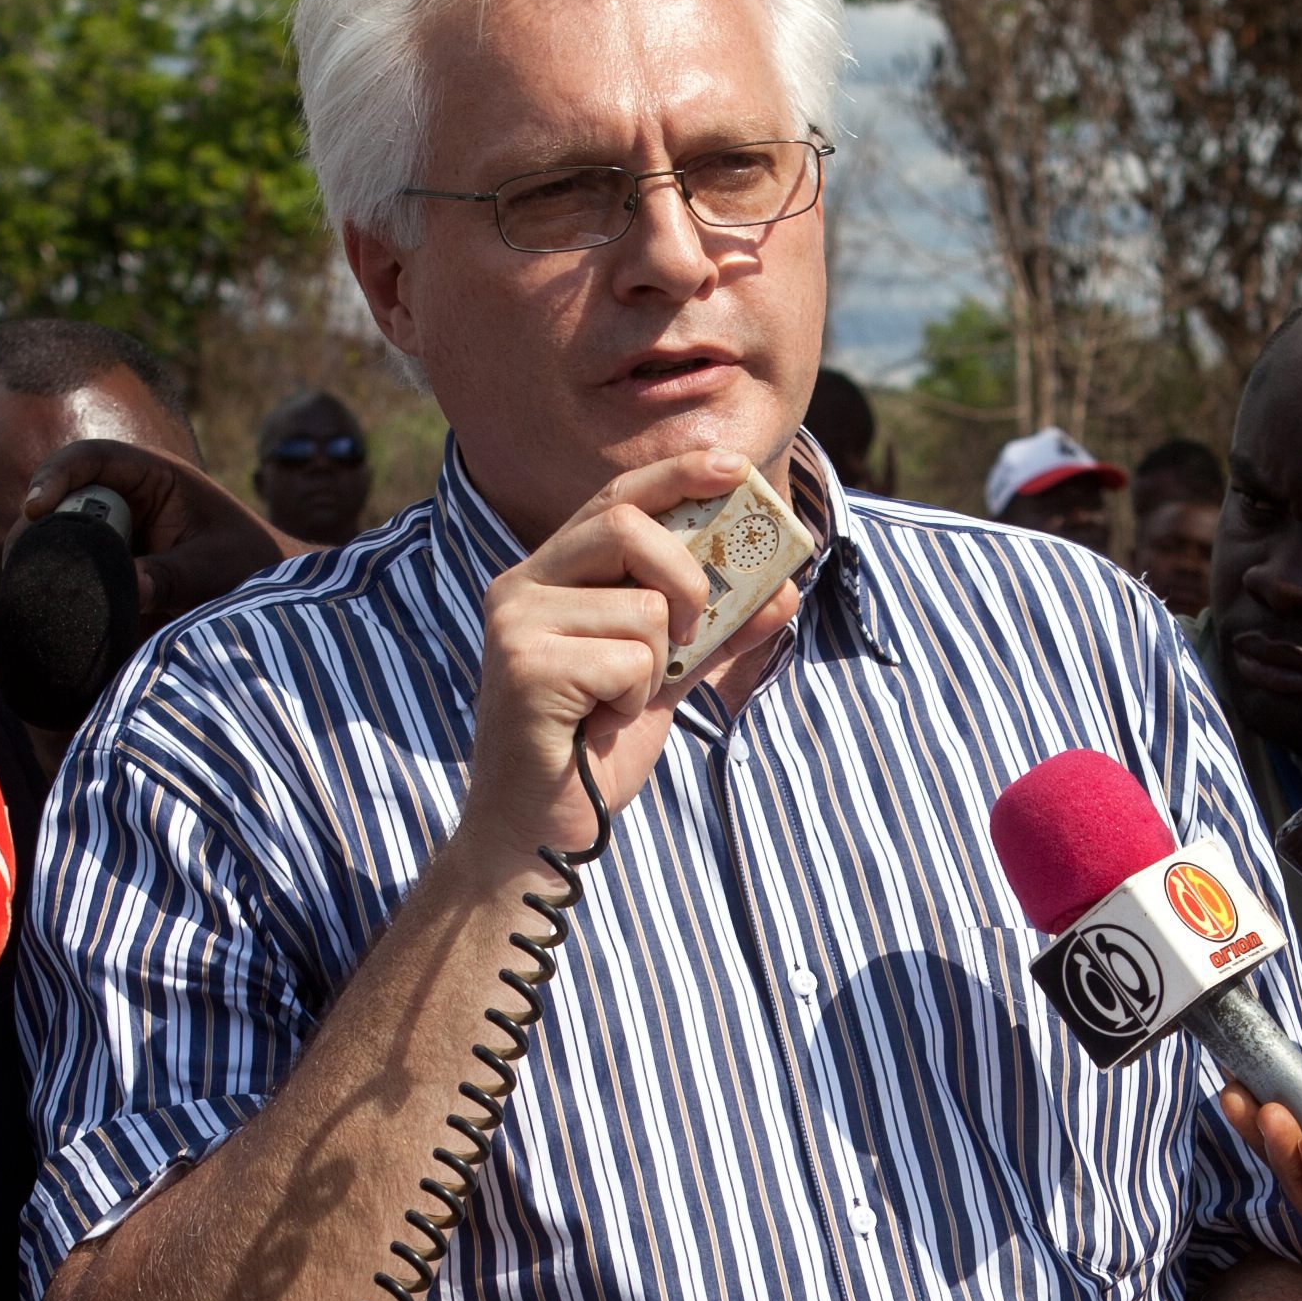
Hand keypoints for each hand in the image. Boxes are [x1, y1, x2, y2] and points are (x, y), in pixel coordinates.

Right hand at [19, 438, 293, 634]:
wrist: (265, 596)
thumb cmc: (249, 566)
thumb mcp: (213, 570)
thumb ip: (170, 577)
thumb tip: (126, 590)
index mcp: (155, 476)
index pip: (92, 458)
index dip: (57, 475)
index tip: (35, 507)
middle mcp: (126, 496)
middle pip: (62, 496)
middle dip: (37, 524)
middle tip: (17, 561)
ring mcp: (113, 528)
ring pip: (58, 533)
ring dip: (42, 557)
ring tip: (28, 589)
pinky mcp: (106, 562)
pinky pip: (70, 565)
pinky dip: (56, 582)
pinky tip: (45, 606)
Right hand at [454, 453, 749, 865]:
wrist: (540, 831)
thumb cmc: (594, 751)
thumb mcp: (667, 679)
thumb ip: (717, 631)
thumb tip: (784, 589)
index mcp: (551, 575)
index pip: (617, 498)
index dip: (679, 474)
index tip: (737, 469)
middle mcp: (523, 585)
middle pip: (629, 526)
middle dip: (687, 578)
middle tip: (692, 633)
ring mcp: (517, 623)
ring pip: (643, 606)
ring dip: (656, 668)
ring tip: (615, 704)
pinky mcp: (526, 666)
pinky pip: (630, 660)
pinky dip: (634, 702)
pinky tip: (598, 727)